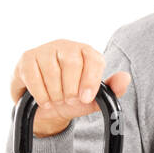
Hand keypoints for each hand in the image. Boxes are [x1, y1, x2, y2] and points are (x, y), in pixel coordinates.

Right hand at [10, 39, 131, 137]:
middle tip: (69, 101)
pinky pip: (34, 76)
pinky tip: (45, 100)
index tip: (85, 98)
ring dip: (55, 94)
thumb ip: (112, 90)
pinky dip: (40, 94)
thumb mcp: (94, 99)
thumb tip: (125, 77)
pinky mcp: (27, 57)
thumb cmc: (73, 97)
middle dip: (71, 89)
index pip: (93, 59)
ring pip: (52, 71)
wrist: (46, 106)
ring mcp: (45, 49)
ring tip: (57, 100)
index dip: (90, 80)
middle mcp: (66, 46)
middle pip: (72, 63)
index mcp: (86, 53)